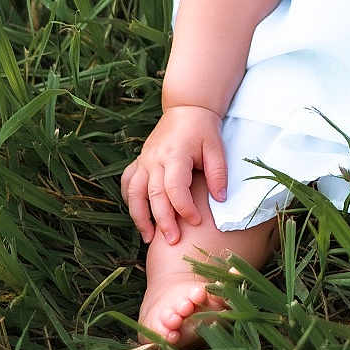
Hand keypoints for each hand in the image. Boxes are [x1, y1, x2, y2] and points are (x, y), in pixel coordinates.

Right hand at [120, 105, 226, 245]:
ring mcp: (144, 160)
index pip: (175, 188)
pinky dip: (129, 200)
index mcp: (175, 155)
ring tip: (149, 238)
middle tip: (173, 241)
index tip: (196, 222)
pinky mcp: (140, 161)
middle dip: (163, 221)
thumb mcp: (216, 147)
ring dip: (140, 217)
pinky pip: (127, 183)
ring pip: (134, 192)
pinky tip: (138, 214)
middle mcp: (155, 159)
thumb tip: (221, 199)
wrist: (187, 108)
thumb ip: (218, 173)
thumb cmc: (203, 130)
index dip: (184, 208)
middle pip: (154, 195)